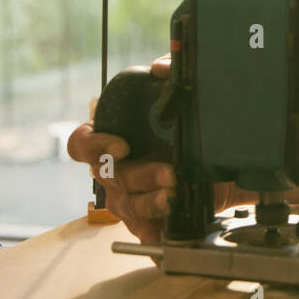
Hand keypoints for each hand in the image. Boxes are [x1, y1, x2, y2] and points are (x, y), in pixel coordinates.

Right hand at [68, 53, 249, 246]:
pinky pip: (142, 230)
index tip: (123, 145)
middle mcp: (114, 170)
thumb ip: (169, 70)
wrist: (217, 163)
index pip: (81, 143)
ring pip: (127, 204)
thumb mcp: (180, 94)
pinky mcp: (146, 220)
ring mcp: (127, 197)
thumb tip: (160, 69)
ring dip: (150, 201)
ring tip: (174, 197)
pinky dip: (154, 229)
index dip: (96, 145)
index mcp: (111, 140)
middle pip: (112, 177)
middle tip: (170, 173)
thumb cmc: (184, 125)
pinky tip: (167, 227)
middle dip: (142, 175)